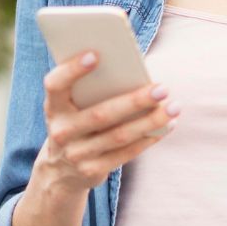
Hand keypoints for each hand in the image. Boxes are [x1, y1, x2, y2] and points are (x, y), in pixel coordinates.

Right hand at [35, 50, 179, 193]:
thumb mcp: (71, 107)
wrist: (60, 170)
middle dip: (134, 101)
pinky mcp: (92, 170)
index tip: (95, 55)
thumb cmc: (76, 123)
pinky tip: (167, 126)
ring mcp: (76, 154)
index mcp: (53, 107)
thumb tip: (133, 73)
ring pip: (119, 136)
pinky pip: (126, 153)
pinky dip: (148, 138)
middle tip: (162, 88)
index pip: (55, 85)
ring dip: (150, 121)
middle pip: (100, 114)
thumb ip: (90, 90)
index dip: (72, 70)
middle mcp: (61, 131)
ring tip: (173, 107)